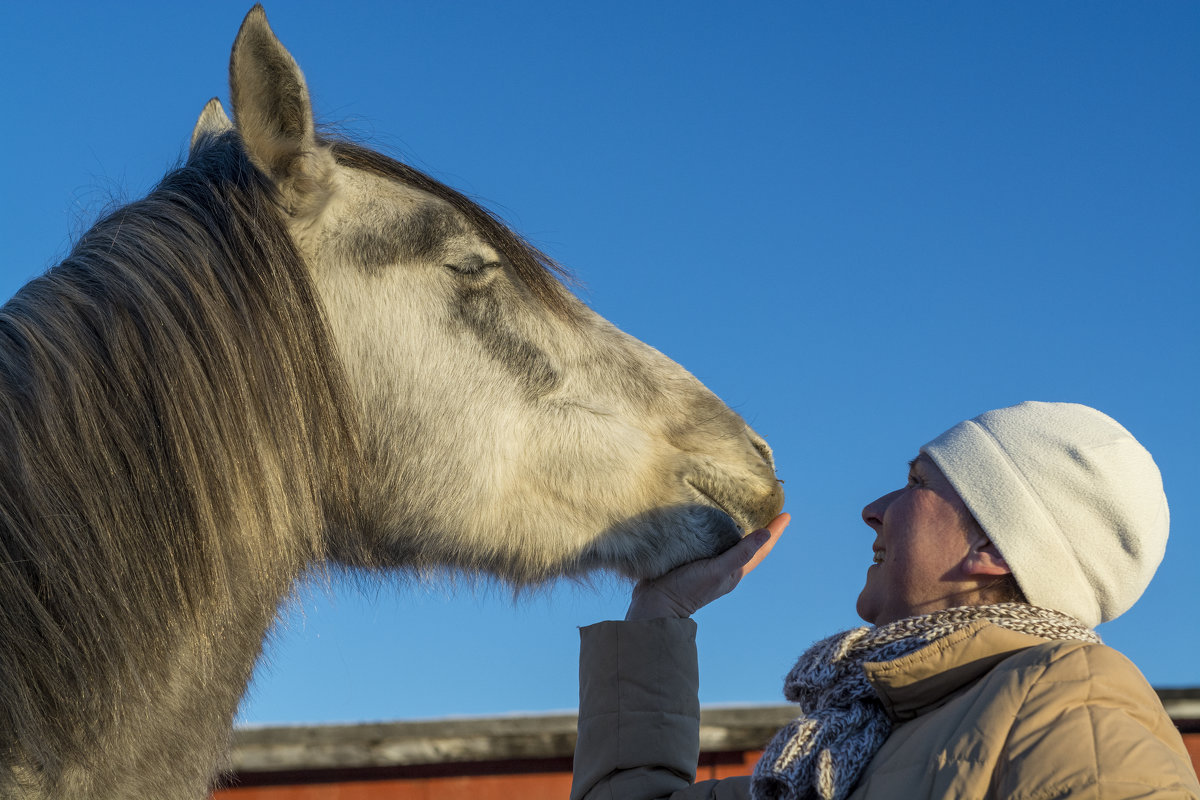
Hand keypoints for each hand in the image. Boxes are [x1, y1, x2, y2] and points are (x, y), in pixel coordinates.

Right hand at [625, 513, 789, 620]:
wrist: (655, 604)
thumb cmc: (688, 589)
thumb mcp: (717, 571)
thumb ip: (740, 554)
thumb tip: (766, 534)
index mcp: (734, 571)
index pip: (761, 549)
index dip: (774, 532)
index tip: (786, 515)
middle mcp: (724, 567)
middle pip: (748, 544)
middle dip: (759, 527)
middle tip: (768, 508)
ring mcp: (708, 563)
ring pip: (729, 541)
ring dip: (738, 527)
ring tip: (743, 509)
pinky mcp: (691, 558)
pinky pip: (710, 540)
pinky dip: (716, 529)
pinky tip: (710, 519)